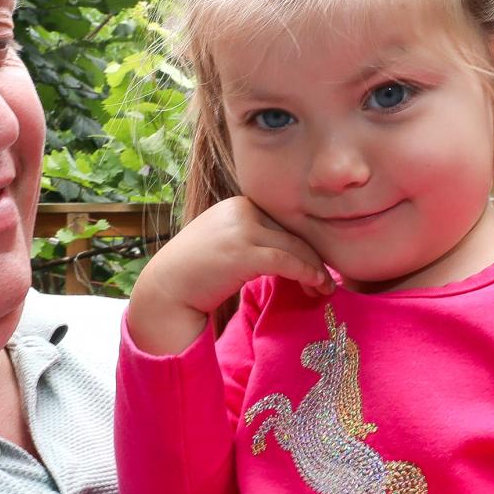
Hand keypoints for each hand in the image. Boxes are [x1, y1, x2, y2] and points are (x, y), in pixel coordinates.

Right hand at [125, 197, 330, 355]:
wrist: (166, 290)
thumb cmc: (195, 274)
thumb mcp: (226, 243)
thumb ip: (253, 238)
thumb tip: (288, 250)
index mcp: (239, 204)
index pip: (283, 222)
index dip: (303, 245)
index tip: (316, 267)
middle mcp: (241, 210)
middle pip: (292, 232)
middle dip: (313, 258)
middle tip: (327, 281)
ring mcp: (241, 229)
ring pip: (294, 246)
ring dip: (315, 269)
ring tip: (326, 288)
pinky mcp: (243, 252)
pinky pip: (286, 261)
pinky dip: (306, 273)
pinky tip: (316, 285)